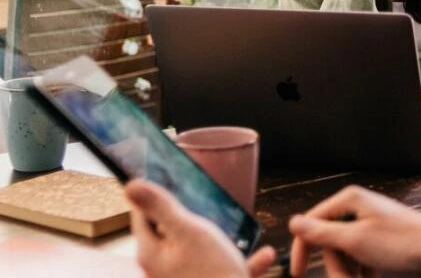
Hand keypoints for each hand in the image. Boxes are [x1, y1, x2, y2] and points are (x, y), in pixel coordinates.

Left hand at [124, 180, 274, 277]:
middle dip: (189, 215)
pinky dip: (242, 261)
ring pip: (200, 250)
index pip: (141, 215)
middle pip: (169, 232)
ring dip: (220, 238)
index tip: (168, 178)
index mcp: (151, 252)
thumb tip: (130, 184)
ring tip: (237, 229)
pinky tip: (264, 255)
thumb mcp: (189, 231)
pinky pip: (223, 268)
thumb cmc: (212, 273)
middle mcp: (162, 269)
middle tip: (206, 200)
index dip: (153, 195)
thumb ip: (161, 207)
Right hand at [289, 185, 420, 276]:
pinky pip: (361, 256)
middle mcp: (359, 207)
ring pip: (345, 251)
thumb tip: (294, 222)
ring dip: (349, 272)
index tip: (298, 274)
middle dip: (336, 266)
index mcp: (350, 200)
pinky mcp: (382, 238)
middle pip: (329, 240)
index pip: (312, 222)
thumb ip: (322, 232)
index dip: (303, 249)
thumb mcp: (356, 241)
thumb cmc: (404, 243)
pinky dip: (363, 270)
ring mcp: (371, 222)